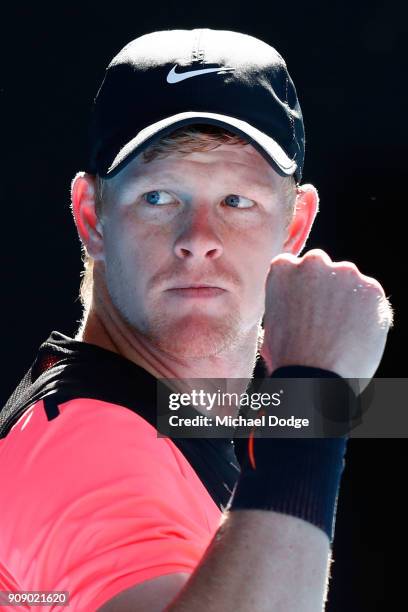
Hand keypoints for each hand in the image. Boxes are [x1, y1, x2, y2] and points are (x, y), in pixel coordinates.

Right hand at [260, 249, 392, 380]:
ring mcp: (345, 274)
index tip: (302, 306)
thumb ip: (286, 304)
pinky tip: (355, 337)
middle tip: (323, 320)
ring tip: (340, 334)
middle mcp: (314, 263)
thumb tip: (296, 309)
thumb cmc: (287, 358)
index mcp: (283, 268)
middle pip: (323, 268)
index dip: (300, 288)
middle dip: (324, 288)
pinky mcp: (371, 289)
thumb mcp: (272, 324)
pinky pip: (371, 299)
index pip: (294, 266)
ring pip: (349, 283)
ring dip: (347, 300)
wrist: (314, 377)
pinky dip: (367, 315)